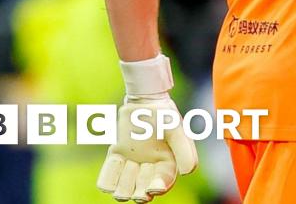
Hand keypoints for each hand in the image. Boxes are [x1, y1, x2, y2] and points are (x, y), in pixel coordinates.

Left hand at [98, 56, 196, 201]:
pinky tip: (116, 160)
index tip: (153, 187)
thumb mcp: (177, 131)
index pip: (162, 184)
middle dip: (139, 193)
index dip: (158, 188)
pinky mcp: (116, 160)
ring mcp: (130, 166)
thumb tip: (188, 173)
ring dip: (123, 185)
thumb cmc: (164, 116)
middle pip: (140, 193)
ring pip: (123, 191)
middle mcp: (148, 170)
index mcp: (166, 166)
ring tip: (129, 166)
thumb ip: (184, 151)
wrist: (144, 102)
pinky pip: (107, 181)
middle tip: (137, 191)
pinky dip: (108, 178)